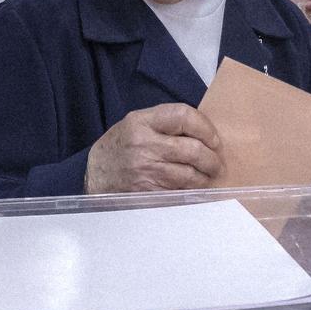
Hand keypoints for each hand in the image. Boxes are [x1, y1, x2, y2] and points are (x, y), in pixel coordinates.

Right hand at [84, 104, 221, 193]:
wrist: (93, 176)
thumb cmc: (120, 148)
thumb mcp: (135, 124)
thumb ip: (165, 124)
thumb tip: (204, 132)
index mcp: (141, 122)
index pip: (184, 116)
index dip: (206, 128)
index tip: (214, 140)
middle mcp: (144, 145)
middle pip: (193, 150)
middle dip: (212, 159)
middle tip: (217, 164)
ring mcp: (146, 171)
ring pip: (190, 175)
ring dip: (205, 178)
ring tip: (207, 177)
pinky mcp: (148, 193)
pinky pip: (180, 192)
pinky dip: (192, 192)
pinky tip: (193, 190)